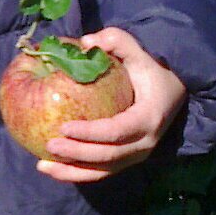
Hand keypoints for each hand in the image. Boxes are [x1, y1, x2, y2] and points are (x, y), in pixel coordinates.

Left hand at [35, 27, 187, 184]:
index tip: (63, 127)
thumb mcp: (140, 53)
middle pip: (107, 155)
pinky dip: (77, 173)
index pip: (117, 131)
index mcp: (149, 118)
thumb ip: (117, 41)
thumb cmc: (152, 73)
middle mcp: (145, 143)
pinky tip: (52, 169)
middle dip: (76, 153)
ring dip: (71, 171)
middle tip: (49, 144)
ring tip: (42, 166)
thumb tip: (86, 41)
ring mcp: (136, 156)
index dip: (90, 133)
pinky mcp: (126, 161)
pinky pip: (101, 172)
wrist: (174, 94)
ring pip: (102, 171)